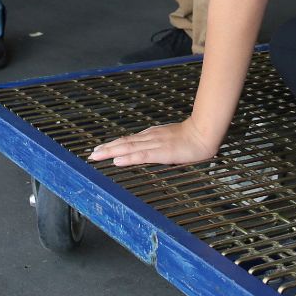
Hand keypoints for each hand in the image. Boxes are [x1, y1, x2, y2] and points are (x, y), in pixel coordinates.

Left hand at [89, 119, 218, 166]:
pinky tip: (117, 161)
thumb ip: (158, 144)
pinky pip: (141, 156)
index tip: (100, 149)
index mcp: (152, 136)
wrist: (204, 133)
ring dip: (111, 152)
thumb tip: (146, 150)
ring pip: (128, 148)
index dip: (113, 145)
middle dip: (107, 149)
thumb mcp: (171, 140)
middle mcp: (149, 138)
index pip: (128, 141)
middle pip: (124, 143)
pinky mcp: (160, 152)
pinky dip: (127, 158)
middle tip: (92, 154)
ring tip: (97, 156)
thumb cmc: (191, 138)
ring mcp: (154, 144)